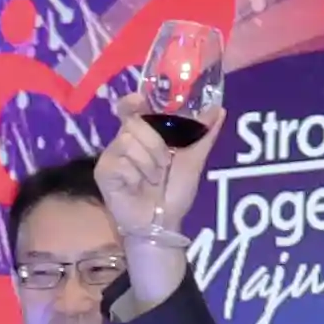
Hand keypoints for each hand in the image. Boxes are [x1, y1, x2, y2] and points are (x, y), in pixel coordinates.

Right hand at [94, 107, 205, 287]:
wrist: (164, 222)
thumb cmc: (174, 192)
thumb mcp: (193, 160)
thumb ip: (204, 134)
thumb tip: (220, 109)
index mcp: (144, 134)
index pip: (130, 108)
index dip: (133, 101)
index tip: (139, 101)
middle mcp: (124, 141)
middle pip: (133, 123)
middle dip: (155, 144)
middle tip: (163, 165)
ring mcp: (112, 156)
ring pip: (127, 141)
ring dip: (148, 163)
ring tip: (152, 179)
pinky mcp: (103, 172)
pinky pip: (120, 162)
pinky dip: (135, 175)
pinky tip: (137, 186)